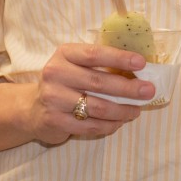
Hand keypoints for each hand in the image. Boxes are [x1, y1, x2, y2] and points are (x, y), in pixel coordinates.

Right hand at [27, 42, 155, 145]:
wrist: (32, 108)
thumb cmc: (64, 83)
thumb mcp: (74, 65)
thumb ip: (99, 65)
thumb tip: (137, 71)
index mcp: (64, 54)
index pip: (94, 54)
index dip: (119, 58)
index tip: (141, 63)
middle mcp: (56, 73)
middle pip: (99, 82)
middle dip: (128, 88)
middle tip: (148, 91)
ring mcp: (54, 98)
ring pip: (97, 107)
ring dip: (122, 110)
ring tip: (136, 110)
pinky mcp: (55, 120)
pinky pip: (90, 125)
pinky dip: (110, 125)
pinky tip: (119, 122)